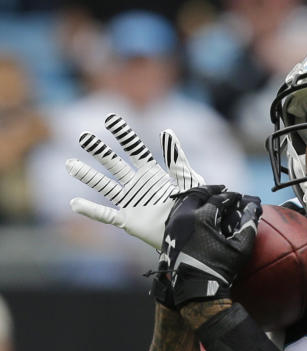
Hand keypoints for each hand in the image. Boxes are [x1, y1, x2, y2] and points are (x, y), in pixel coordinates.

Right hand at [65, 113, 205, 248]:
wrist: (190, 231)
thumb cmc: (192, 204)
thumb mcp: (187, 179)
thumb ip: (176, 158)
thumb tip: (167, 131)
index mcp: (152, 173)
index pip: (135, 150)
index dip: (124, 135)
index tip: (111, 119)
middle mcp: (137, 185)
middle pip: (115, 164)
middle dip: (100, 151)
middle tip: (84, 137)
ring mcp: (131, 202)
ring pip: (104, 186)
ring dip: (88, 176)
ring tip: (71, 164)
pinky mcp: (128, 221)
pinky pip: (106, 215)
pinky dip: (91, 210)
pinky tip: (75, 203)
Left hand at [157, 186, 261, 307]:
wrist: (195, 289)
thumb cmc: (219, 269)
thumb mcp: (240, 248)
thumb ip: (248, 224)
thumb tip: (253, 207)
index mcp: (201, 218)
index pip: (219, 198)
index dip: (231, 196)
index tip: (239, 197)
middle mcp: (184, 217)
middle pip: (197, 194)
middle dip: (211, 190)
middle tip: (223, 190)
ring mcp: (173, 225)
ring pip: (184, 201)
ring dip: (198, 197)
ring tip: (209, 198)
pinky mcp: (168, 234)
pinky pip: (177, 213)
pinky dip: (187, 207)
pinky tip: (195, 212)